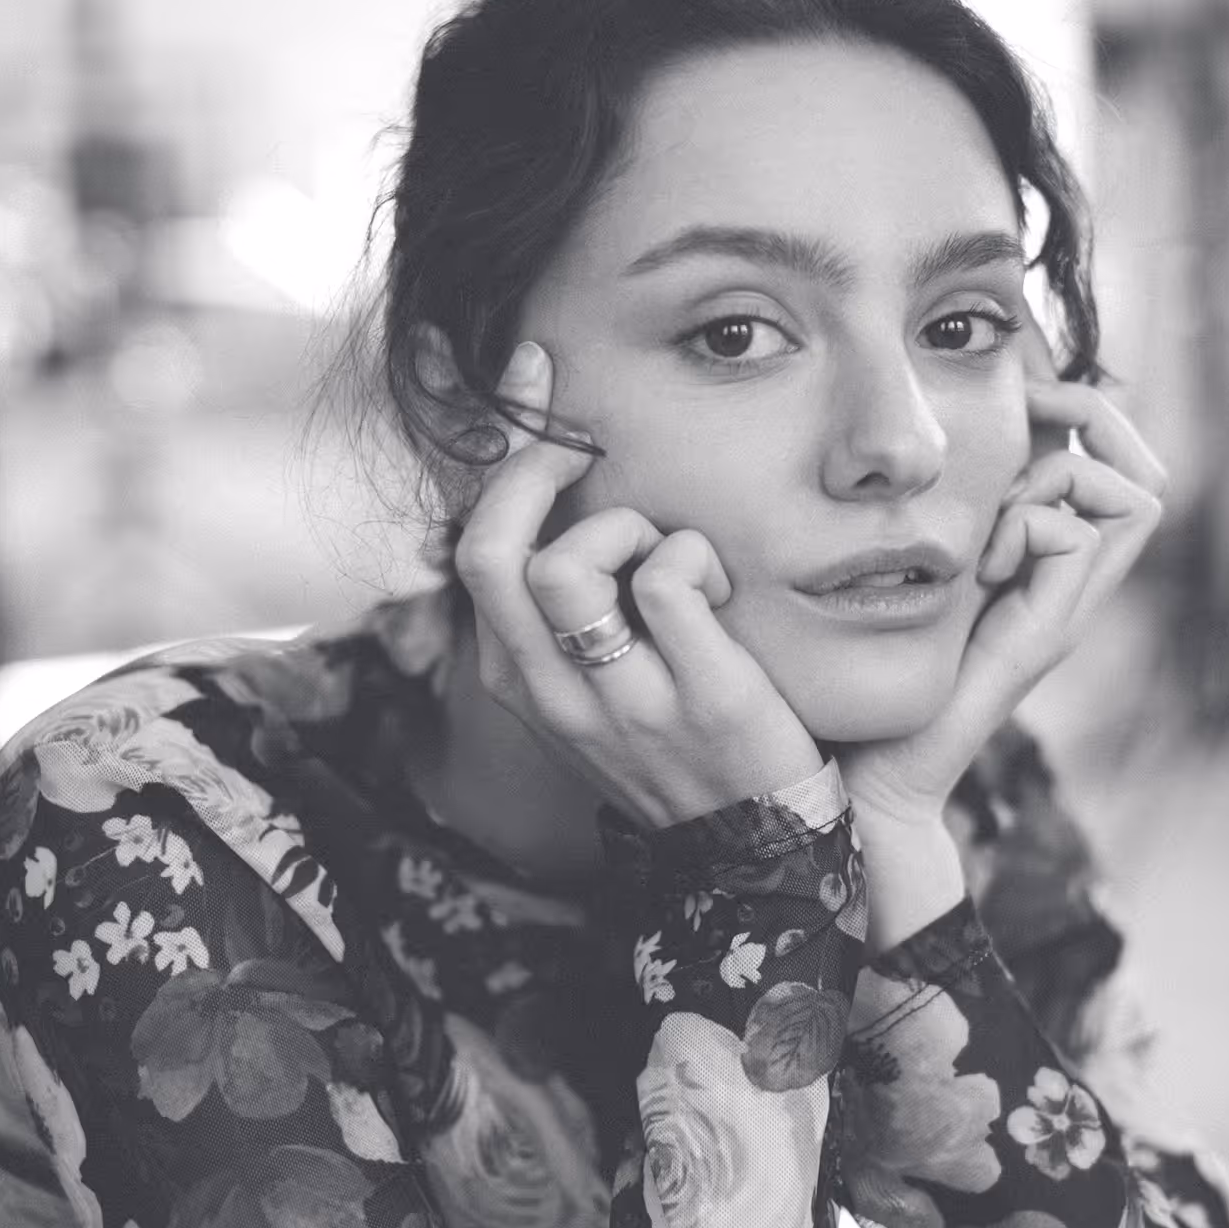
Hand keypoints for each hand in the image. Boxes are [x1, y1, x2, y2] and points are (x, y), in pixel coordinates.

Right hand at [453, 342, 823, 829]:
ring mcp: (621, 703)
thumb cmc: (682, 743)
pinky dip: (695, 558)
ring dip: (625, 528)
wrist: (755, 851)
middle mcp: (551, 694)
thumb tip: (551, 495)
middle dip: (534, 467)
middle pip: (492, 549)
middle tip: (588, 442)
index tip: (536, 376)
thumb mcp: (596, 686)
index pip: (473, 548)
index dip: (499, 451)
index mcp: (518, 680)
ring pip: (565, 567)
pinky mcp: (700, 700)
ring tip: (669, 553)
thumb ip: (567, 610)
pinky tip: (723, 590)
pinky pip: (667, 581)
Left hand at [835, 375, 1167, 836]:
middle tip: (1024, 412)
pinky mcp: (1046, 636)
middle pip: (1140, 472)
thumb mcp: (898, 570)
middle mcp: (1066, 584)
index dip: (1075, 410)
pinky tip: (975, 567)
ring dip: (1055, 476)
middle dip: (1088, 415)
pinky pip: (1078, 536)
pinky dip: (1028, 526)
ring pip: (1128, 497)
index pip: (1105, 462)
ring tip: (991, 514)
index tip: (1017, 390)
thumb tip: (911, 441)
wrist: (868, 771)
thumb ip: (925, 517)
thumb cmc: (865, 678)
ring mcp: (1064, 611)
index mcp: (1036, 563)